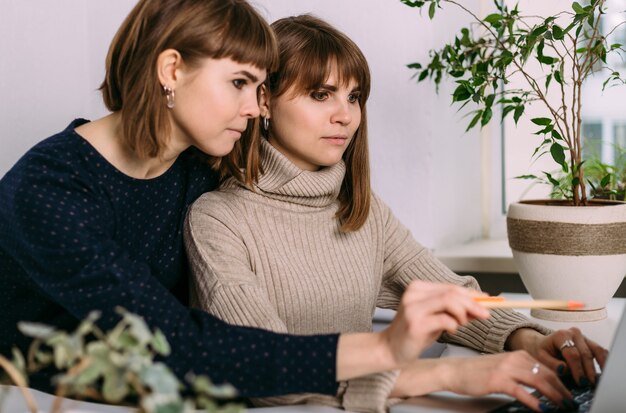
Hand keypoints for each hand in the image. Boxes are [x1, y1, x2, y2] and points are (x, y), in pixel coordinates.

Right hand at [380, 281, 489, 367]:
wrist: (391, 349)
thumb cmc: (414, 333)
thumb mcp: (436, 317)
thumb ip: (455, 309)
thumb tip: (481, 305)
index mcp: (417, 288)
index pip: (451, 287)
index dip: (472, 294)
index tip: (489, 301)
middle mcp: (413, 294)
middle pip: (452, 293)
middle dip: (473, 304)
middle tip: (485, 314)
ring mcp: (413, 308)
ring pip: (450, 302)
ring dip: (463, 314)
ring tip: (461, 324)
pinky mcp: (415, 323)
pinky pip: (445, 320)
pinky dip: (454, 326)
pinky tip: (450, 331)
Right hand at [393, 352, 574, 412]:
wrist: (455, 370)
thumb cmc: (476, 372)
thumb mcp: (502, 366)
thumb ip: (520, 371)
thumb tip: (541, 384)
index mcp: (516, 354)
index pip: (546, 368)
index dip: (561, 382)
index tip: (569, 393)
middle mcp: (513, 359)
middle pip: (546, 374)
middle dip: (562, 390)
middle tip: (571, 402)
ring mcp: (506, 369)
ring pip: (538, 381)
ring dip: (553, 395)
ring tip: (562, 406)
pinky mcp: (497, 380)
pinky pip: (521, 391)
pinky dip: (533, 401)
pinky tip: (540, 408)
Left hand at [510, 327, 607, 385]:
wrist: (543, 344)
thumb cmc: (542, 351)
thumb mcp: (541, 358)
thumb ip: (552, 364)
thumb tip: (565, 369)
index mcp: (561, 335)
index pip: (572, 354)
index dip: (577, 369)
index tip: (580, 381)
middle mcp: (574, 333)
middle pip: (585, 354)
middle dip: (588, 371)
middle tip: (589, 384)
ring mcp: (584, 337)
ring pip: (596, 351)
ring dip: (600, 366)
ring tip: (599, 379)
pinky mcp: (590, 342)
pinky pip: (600, 350)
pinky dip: (604, 360)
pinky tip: (605, 371)